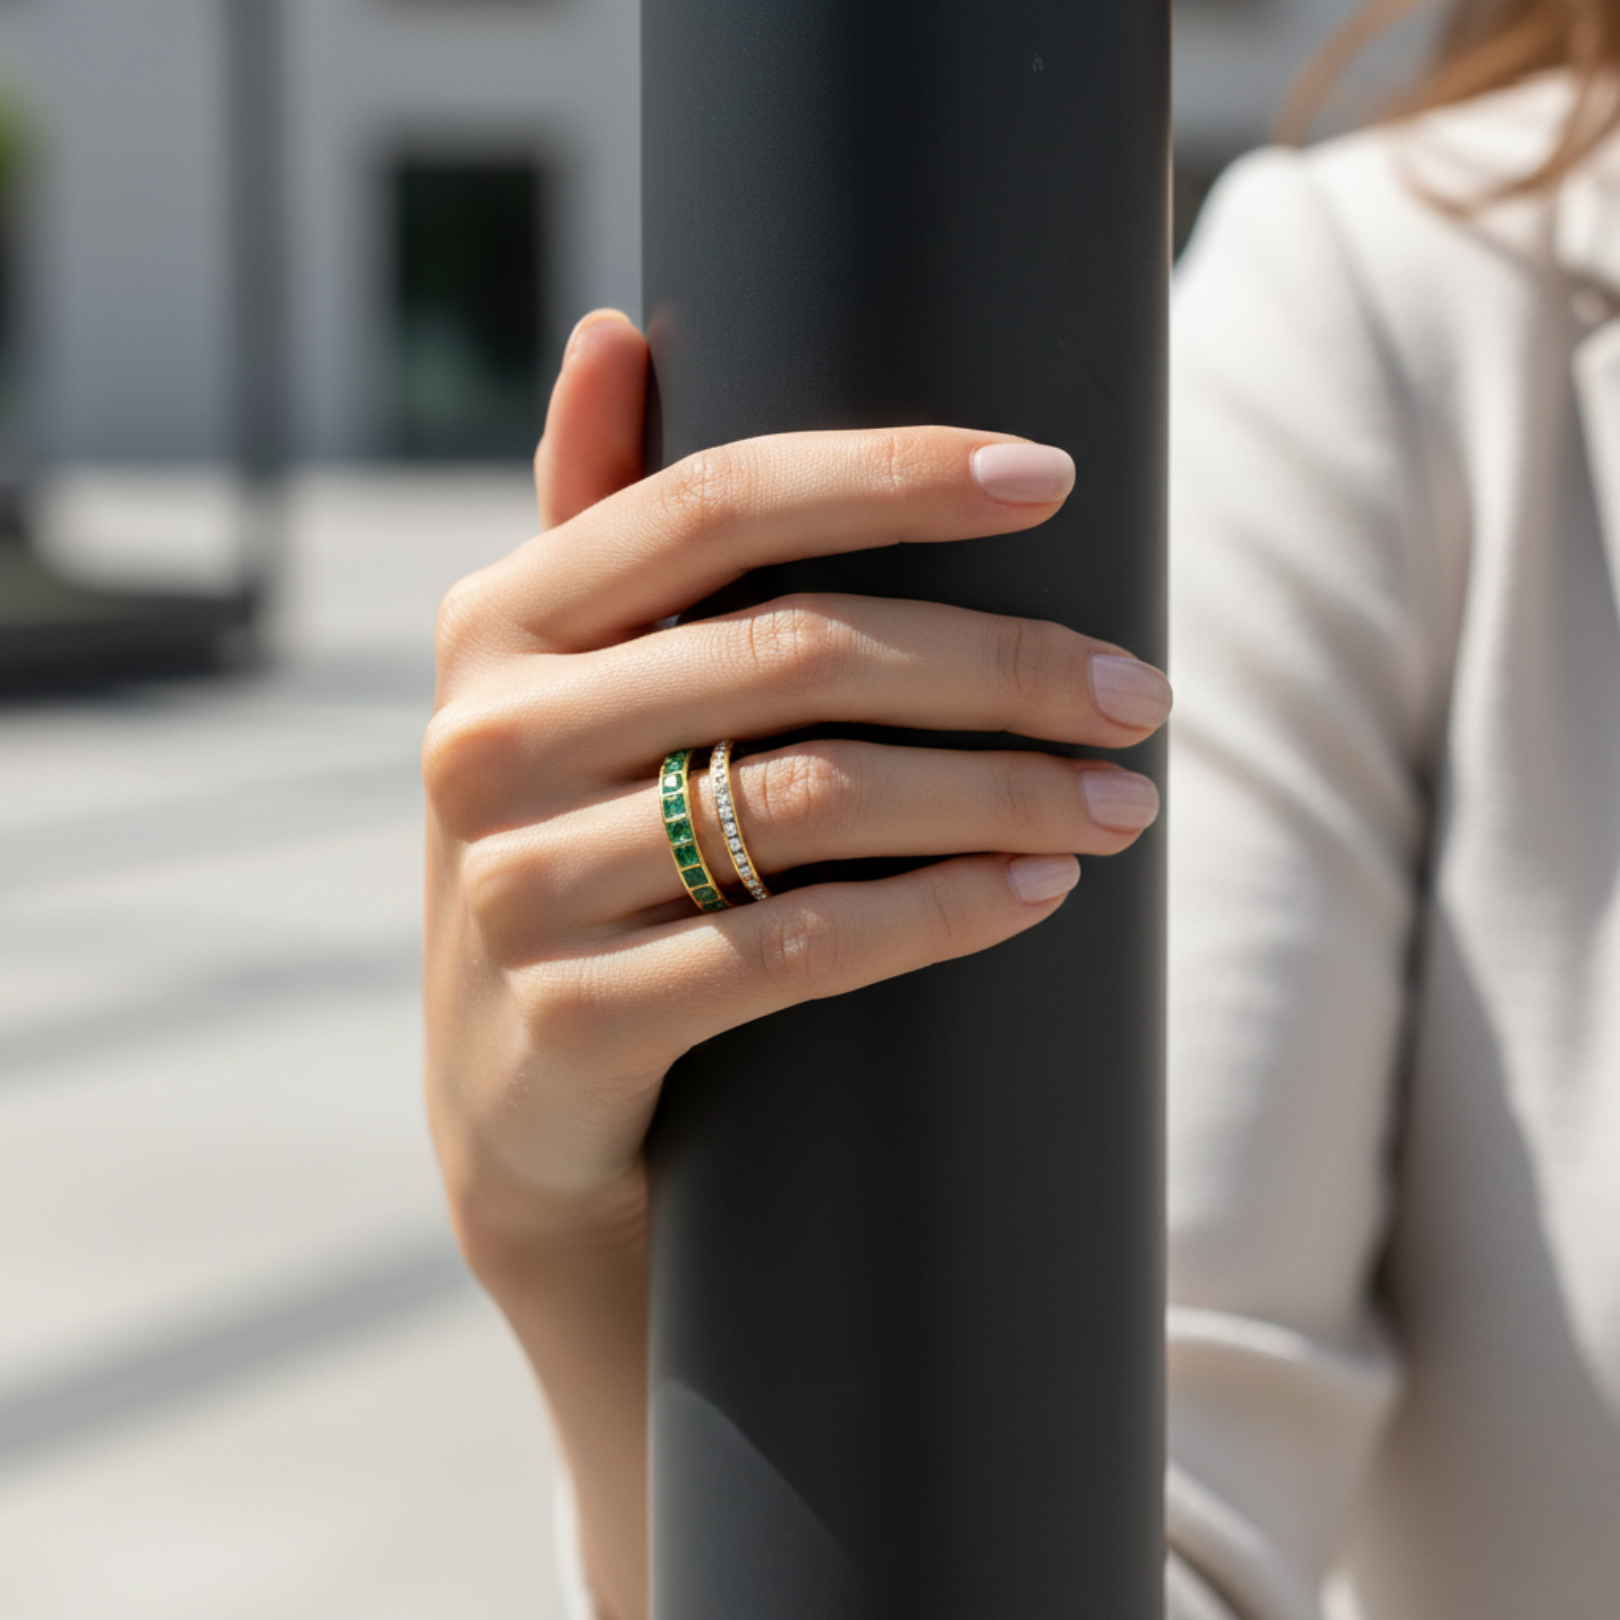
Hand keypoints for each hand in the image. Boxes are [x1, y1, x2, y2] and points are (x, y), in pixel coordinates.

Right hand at [425, 309, 1169, 1231]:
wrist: (518, 1103)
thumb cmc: (579, 860)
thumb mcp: (563, 693)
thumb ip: (595, 523)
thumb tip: (614, 328)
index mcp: (495, 624)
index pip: (714, 502)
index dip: (891, 475)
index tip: (1052, 481)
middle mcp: (485, 738)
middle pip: (798, 654)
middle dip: (1000, 667)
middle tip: (1139, 694)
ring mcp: (517, 885)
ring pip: (817, 802)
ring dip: (1003, 793)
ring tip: (1123, 798)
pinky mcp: (575, 1021)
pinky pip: (797, 949)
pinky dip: (941, 913)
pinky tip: (1039, 890)